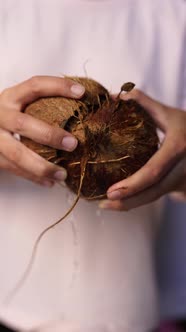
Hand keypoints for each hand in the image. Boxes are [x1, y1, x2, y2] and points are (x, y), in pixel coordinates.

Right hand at [0, 76, 84, 185]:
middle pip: (24, 124)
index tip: (82, 93)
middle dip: (49, 135)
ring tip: (63, 174)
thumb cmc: (8, 116)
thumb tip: (88, 101)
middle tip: (73, 144)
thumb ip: (43, 104)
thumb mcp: (20, 105)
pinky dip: (33, 177)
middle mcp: (0, 115)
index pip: (35, 86)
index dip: (58, 87)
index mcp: (11, 97)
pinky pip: (14, 169)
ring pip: (17, 154)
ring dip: (42, 166)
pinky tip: (50, 183)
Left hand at [99, 90, 185, 209]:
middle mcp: (182, 169)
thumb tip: (116, 96)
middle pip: (152, 193)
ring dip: (131, 204)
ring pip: (154, 197)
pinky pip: (157, 195)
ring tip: (108, 204)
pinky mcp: (181, 187)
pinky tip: (124, 199)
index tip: (110, 192)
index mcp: (178, 147)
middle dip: (126, 202)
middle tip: (103, 204)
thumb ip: (144, 103)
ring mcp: (183, 181)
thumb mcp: (170, 114)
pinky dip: (139, 199)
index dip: (132, 185)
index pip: (153, 171)